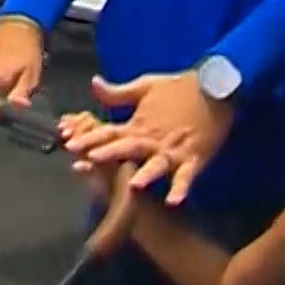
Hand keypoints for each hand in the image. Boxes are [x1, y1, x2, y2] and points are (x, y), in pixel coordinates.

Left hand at [68, 71, 233, 205]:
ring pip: (156, 164)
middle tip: (88, 161)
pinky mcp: (194, 158)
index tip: (69, 144)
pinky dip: (181, 188)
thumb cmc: (179, 87)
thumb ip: (118, 92)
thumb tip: (93, 84)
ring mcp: (174, 150)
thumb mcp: (146, 85)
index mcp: (139, 124)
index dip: (89, 138)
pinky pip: (186, 176)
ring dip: (145, 174)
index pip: (111, 132)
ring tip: (133, 184)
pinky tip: (173, 200)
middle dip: (108, 155)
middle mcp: (153, 139)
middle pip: (128, 148)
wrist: (215, 87)